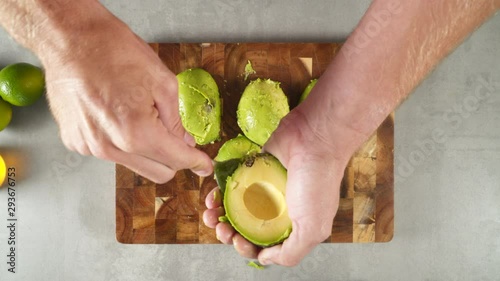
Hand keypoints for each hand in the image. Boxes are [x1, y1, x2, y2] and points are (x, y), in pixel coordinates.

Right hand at [40, 18, 211, 182]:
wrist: (70, 39)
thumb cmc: (114, 52)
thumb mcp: (162, 82)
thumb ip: (176, 121)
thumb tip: (185, 143)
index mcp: (136, 132)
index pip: (177, 160)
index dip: (196, 163)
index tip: (204, 166)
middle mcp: (111, 147)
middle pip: (158, 172)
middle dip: (174, 159)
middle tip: (179, 139)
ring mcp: (90, 147)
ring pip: (134, 164)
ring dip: (148, 151)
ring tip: (143, 117)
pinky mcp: (76, 142)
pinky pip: (111, 153)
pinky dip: (122, 143)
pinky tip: (119, 116)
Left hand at [203, 110, 348, 265]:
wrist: (314, 138)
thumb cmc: (317, 182)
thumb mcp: (313, 228)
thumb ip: (290, 252)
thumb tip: (265, 259)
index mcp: (292, 226)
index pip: (264, 246)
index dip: (248, 248)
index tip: (239, 242)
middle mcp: (277, 210)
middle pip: (246, 229)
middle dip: (229, 234)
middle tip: (222, 228)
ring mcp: (264, 190)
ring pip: (236, 209)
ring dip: (220, 216)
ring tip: (211, 214)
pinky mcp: (252, 170)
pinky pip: (230, 186)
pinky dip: (219, 195)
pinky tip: (214, 196)